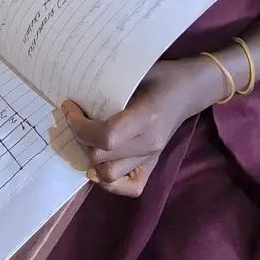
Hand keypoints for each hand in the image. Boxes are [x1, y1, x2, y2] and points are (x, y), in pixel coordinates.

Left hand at [63, 59, 214, 197]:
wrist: (190, 88)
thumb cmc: (163, 75)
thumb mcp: (135, 71)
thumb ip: (109, 87)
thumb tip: (77, 94)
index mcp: (147, 117)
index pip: (106, 137)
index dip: (80, 127)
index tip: (69, 108)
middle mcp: (149, 143)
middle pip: (102, 156)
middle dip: (80, 138)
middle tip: (75, 118)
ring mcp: (152, 157)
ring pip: (110, 174)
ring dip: (91, 158)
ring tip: (86, 138)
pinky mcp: (153, 164)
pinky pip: (131, 187)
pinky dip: (110, 183)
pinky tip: (99, 166)